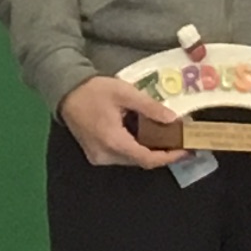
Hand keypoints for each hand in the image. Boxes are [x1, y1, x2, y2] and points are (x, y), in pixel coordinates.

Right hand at [59, 75, 181, 170]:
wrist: (65, 91)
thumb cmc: (94, 90)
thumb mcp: (125, 93)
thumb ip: (149, 107)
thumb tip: (172, 119)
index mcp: (113, 141)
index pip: (147, 159)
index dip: (168, 157)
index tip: (185, 150)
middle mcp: (105, 155)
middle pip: (140, 161)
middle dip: (161, 152)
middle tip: (178, 140)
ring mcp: (98, 157)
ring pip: (130, 159)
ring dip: (148, 150)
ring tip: (164, 136)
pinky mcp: (95, 154)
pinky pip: (120, 156)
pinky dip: (134, 147)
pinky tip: (143, 135)